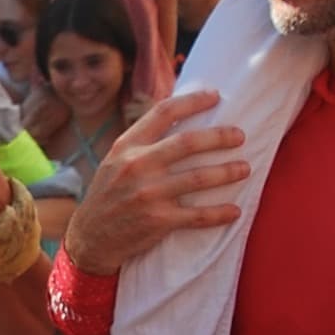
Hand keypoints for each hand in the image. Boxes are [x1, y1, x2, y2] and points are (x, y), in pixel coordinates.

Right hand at [61, 88, 249, 274]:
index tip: (216, 96)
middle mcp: (137, 166)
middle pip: (188, 143)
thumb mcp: (115, 160)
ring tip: (244, 168)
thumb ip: (143, 142)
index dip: (193, 101)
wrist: (90, 238)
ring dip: (227, 172)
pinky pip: (198, 216)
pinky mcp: (158, 221)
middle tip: (239, 136)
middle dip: (220, 137)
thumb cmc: (109, 194)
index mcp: (127, 146)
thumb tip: (181, 120)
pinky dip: (220, 213)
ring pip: (199, 178)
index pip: (163, 113)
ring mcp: (149, 194)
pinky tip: (235, 211)